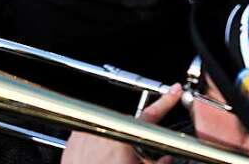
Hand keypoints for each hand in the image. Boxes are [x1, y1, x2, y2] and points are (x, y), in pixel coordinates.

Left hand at [61, 86, 181, 163]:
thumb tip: (167, 159)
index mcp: (124, 137)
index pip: (151, 114)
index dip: (166, 102)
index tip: (174, 91)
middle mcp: (105, 128)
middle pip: (129, 124)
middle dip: (133, 137)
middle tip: (129, 157)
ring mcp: (87, 131)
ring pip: (111, 128)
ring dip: (115, 139)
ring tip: (109, 160)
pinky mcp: (74, 138)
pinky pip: (92, 133)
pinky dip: (98, 143)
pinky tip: (97, 159)